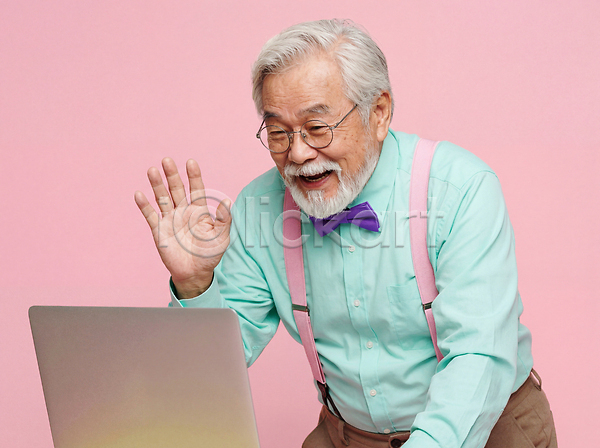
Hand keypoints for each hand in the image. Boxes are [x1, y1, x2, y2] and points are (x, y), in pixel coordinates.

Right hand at [134, 158, 231, 298]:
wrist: (195, 273)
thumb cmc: (210, 254)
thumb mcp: (221, 237)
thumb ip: (224, 219)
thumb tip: (227, 201)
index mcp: (199, 211)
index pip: (196, 189)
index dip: (194, 176)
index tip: (190, 162)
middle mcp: (183, 211)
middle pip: (177, 189)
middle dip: (172, 175)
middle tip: (167, 160)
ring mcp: (170, 219)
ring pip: (162, 198)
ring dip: (157, 185)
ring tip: (152, 170)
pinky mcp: (159, 230)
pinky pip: (150, 215)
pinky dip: (144, 205)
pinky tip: (139, 194)